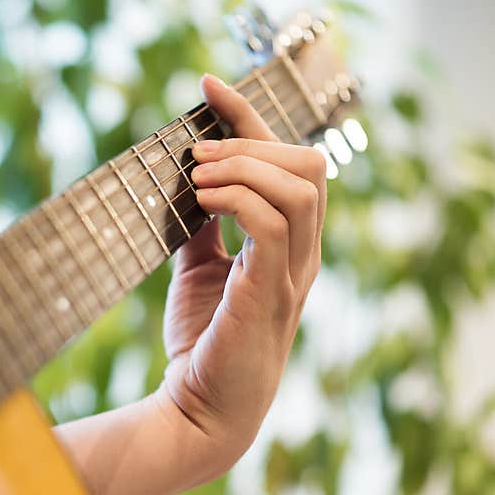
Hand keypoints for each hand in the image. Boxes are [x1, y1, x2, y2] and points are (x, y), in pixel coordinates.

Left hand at [159, 73, 326, 468]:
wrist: (199, 408)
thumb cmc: (202, 341)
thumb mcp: (198, 270)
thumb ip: (202, 227)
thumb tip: (184, 180)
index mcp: (289, 245)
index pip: (289, 163)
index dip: (250, 116)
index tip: (206, 86)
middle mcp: (301, 255)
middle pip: (309, 164)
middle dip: (251, 140)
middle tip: (198, 153)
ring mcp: (292, 275)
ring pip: (299, 187)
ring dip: (242, 167)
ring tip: (197, 178)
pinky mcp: (270, 295)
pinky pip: (272, 225)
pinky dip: (237, 198)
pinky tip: (202, 201)